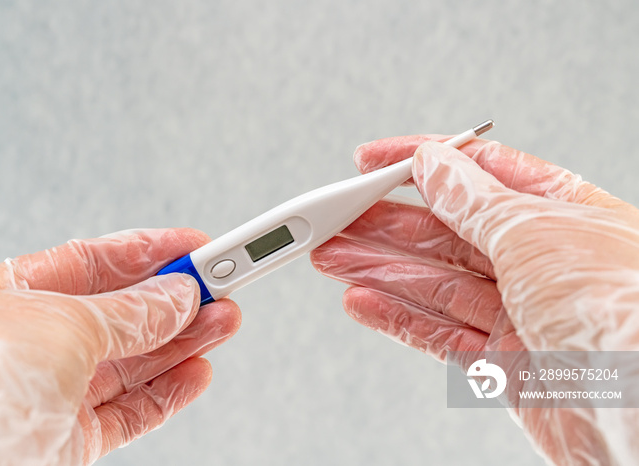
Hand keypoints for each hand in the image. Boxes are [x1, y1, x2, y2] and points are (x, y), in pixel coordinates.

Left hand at [0, 228, 241, 464]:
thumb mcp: (62, 324)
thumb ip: (129, 312)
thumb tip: (176, 296)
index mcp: (13, 296)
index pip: (94, 263)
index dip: (151, 251)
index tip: (197, 245)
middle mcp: (34, 342)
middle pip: (124, 313)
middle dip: (179, 298)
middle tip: (224, 284)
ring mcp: (53, 393)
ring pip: (135, 362)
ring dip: (186, 342)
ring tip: (225, 323)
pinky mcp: (69, 441)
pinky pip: (131, 411)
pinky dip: (170, 393)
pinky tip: (197, 371)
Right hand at [311, 136, 638, 464]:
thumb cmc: (622, 310)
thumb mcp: (536, 232)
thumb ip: (475, 201)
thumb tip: (433, 166)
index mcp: (562, 211)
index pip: (478, 171)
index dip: (419, 162)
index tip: (370, 162)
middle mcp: (540, 260)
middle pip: (446, 232)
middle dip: (385, 223)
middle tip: (333, 218)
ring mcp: (522, 313)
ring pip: (434, 283)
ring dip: (379, 269)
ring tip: (330, 257)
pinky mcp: (506, 364)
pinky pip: (439, 333)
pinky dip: (397, 317)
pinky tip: (363, 301)